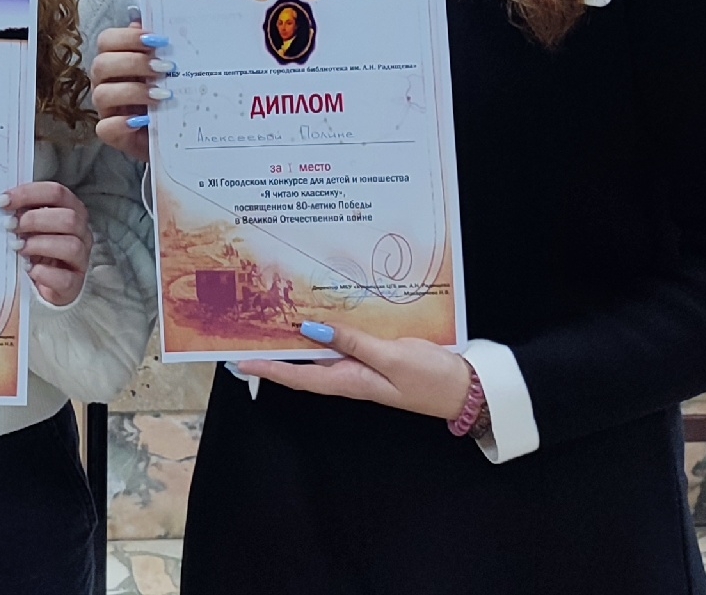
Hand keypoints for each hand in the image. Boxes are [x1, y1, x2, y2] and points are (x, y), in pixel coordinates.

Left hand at [1, 181, 91, 306]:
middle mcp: (81, 232)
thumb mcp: (28, 228)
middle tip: (10, 226)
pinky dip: (44, 273)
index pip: (56, 193)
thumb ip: (20, 214)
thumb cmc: (35, 251)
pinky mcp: (74, 284)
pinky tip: (28, 270)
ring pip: (71, 245)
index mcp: (71, 211)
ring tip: (18, 247)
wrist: (42, 285)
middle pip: (68, 218)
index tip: (2, 201)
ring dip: (39, 244)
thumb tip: (0, 205)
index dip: (28, 194)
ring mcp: (80, 259)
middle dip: (34, 220)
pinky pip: (65, 278)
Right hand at [89, 16, 167, 162]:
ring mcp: (106, 108)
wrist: (174, 133)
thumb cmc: (167, 95)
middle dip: (134, 63)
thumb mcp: (166, 69)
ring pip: (102, 94)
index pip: (107, 40)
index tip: (157, 40)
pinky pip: (104, 128)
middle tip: (164, 68)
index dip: (128, 37)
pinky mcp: (111, 133)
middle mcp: (105, 82)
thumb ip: (156, 46)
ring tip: (162, 95)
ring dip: (133, 92)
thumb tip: (144, 20)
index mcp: (116, 61)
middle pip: (101, 64)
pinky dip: (122, 124)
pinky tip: (143, 121)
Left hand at [237, 323, 475, 422]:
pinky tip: (321, 315)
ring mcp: (363, 368)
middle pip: (304, 366)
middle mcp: (350, 376)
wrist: (464, 389)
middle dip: (276, 353)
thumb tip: (311, 328)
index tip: (240, 361)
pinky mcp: (376, 357)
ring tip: (273, 320)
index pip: (299, 378)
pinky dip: (328, 332)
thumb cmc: (430, 378)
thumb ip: (353, 342)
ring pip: (322, 354)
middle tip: (249, 334)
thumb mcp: (391, 358)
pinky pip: (344, 345)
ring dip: (299, 340)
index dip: (268, 370)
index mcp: (350, 381)